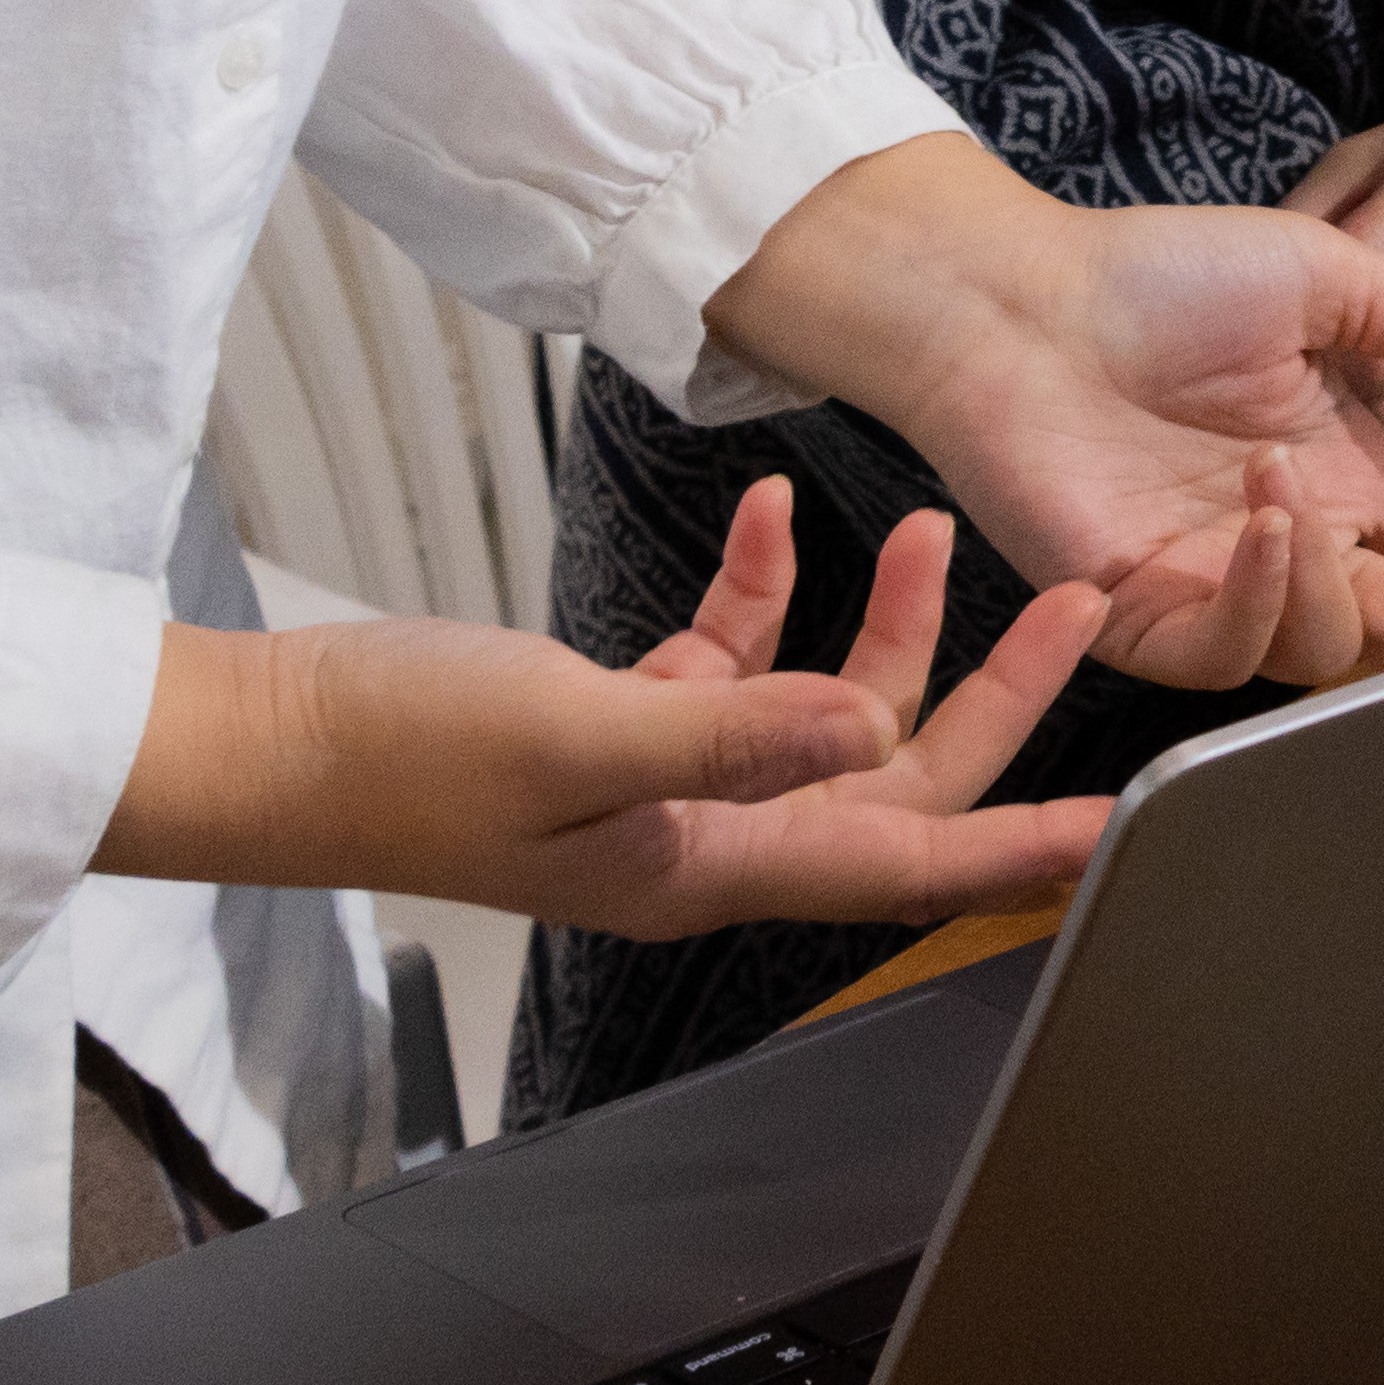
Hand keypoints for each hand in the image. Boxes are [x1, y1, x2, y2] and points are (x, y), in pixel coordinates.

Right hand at [95, 487, 1115, 932]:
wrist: (267, 742)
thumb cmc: (395, 754)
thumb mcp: (579, 731)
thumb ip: (730, 727)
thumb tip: (874, 732)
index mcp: (709, 864)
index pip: (904, 866)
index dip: (1016, 849)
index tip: (1116, 824)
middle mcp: (702, 836)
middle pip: (891, 778)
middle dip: (988, 692)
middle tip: (1072, 600)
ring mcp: (658, 783)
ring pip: (817, 711)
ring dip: (878, 626)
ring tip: (920, 528)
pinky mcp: (610, 726)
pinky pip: (723, 664)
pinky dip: (755, 593)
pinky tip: (760, 518)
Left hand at [704, 132, 1383, 689]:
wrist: (1018, 298)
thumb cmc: (1156, 275)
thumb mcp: (1320, 272)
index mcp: (1344, 474)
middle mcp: (1292, 544)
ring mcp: (1216, 586)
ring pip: (1323, 652)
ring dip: (1332, 584)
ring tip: (1296, 492)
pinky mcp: (1140, 615)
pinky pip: (1227, 653)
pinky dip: (1260, 596)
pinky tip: (1263, 524)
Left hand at [1283, 85, 1383, 475]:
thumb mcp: (1379, 155)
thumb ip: (1316, 210)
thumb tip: (1251, 288)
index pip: (1354, 279)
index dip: (1294, 318)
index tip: (1250, 336)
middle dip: (1318, 392)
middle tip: (1268, 397)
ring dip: (1356, 440)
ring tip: (1311, 431)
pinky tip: (1367, 443)